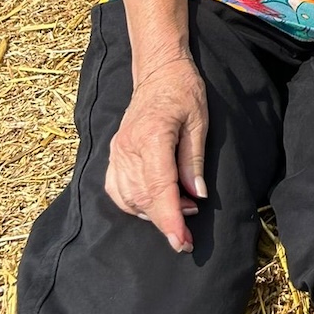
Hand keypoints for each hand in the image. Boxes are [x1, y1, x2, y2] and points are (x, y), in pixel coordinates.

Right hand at [104, 55, 208, 253]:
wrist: (158, 71)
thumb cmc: (184, 92)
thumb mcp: (199, 122)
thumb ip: (194, 160)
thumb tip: (196, 196)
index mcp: (152, 138)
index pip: (159, 188)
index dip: (170, 220)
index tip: (182, 242)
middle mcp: (128, 148)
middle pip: (142, 199)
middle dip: (165, 222)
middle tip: (189, 232)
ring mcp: (117, 151)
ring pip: (128, 199)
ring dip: (152, 213)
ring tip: (180, 208)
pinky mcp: (113, 154)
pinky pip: (117, 190)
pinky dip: (134, 204)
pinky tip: (155, 202)